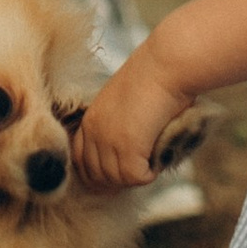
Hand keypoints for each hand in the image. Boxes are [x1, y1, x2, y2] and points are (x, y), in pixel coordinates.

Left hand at [71, 41, 183, 194]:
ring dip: (137, 175)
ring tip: (153, 157)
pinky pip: (136, 178)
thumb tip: (129, 152)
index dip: (97, 174)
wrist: (166, 67)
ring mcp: (108, 141)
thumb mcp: (124, 104)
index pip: (80, 161)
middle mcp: (94, 132)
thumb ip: (118, 127)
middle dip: (118, 180)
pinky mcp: (127, 148)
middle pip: (96, 176)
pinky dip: (150, 172)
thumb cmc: (154, 80)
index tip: (116, 177)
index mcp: (90, 120)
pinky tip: (159, 154)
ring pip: (117, 180)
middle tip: (140, 171)